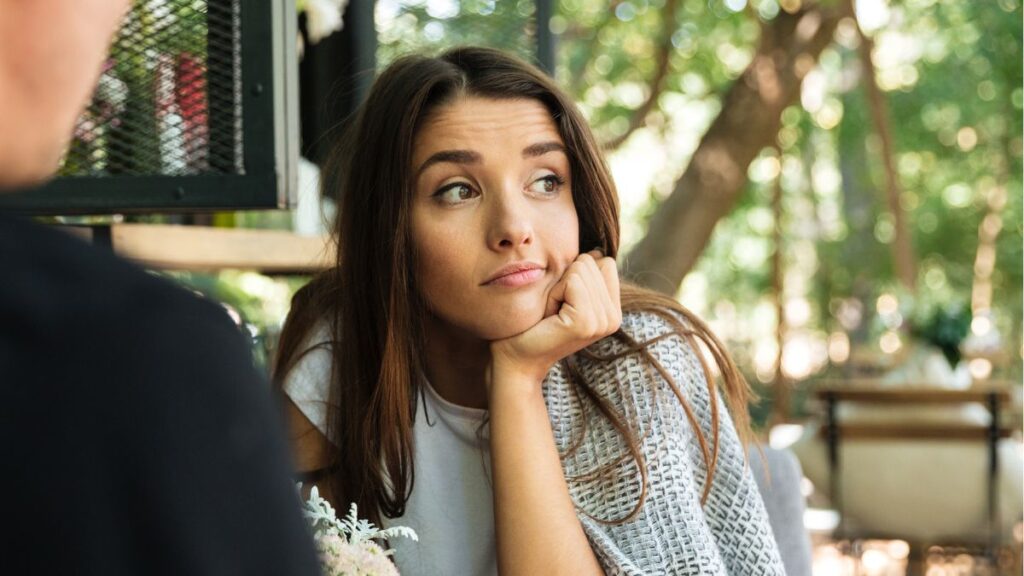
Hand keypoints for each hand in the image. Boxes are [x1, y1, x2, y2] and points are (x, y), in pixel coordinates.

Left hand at [489, 250, 621, 394]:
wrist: (515, 357)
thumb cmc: (534, 322)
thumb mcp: (565, 293)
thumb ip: (584, 274)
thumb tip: (595, 250)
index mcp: (613, 310)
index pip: (605, 261)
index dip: (576, 273)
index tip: (563, 300)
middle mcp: (614, 317)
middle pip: (593, 260)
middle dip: (566, 278)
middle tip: (555, 308)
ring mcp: (603, 322)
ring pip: (582, 267)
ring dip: (558, 286)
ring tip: (552, 312)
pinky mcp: (586, 323)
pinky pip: (572, 281)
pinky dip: (554, 292)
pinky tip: (549, 315)